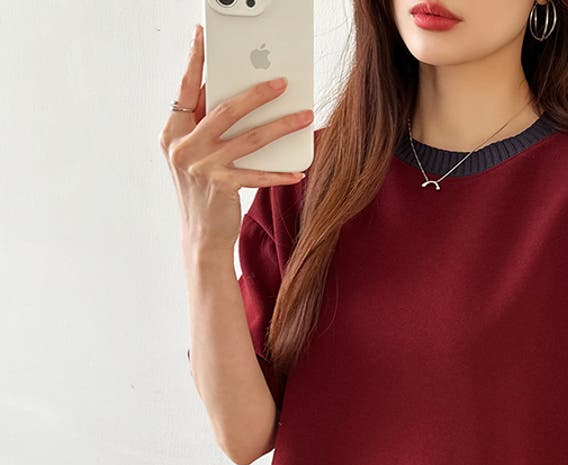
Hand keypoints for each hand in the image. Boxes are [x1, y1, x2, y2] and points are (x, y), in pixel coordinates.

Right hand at [158, 23, 313, 249]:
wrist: (200, 237)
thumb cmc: (202, 193)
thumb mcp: (195, 156)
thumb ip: (206, 127)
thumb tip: (236, 95)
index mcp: (173, 132)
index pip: (186, 88)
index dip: (196, 60)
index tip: (203, 34)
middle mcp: (184, 147)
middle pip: (225, 109)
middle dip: (257, 92)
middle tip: (282, 81)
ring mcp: (202, 166)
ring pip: (249, 137)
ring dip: (281, 125)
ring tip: (304, 116)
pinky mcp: (222, 187)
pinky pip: (259, 174)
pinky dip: (281, 172)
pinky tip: (299, 169)